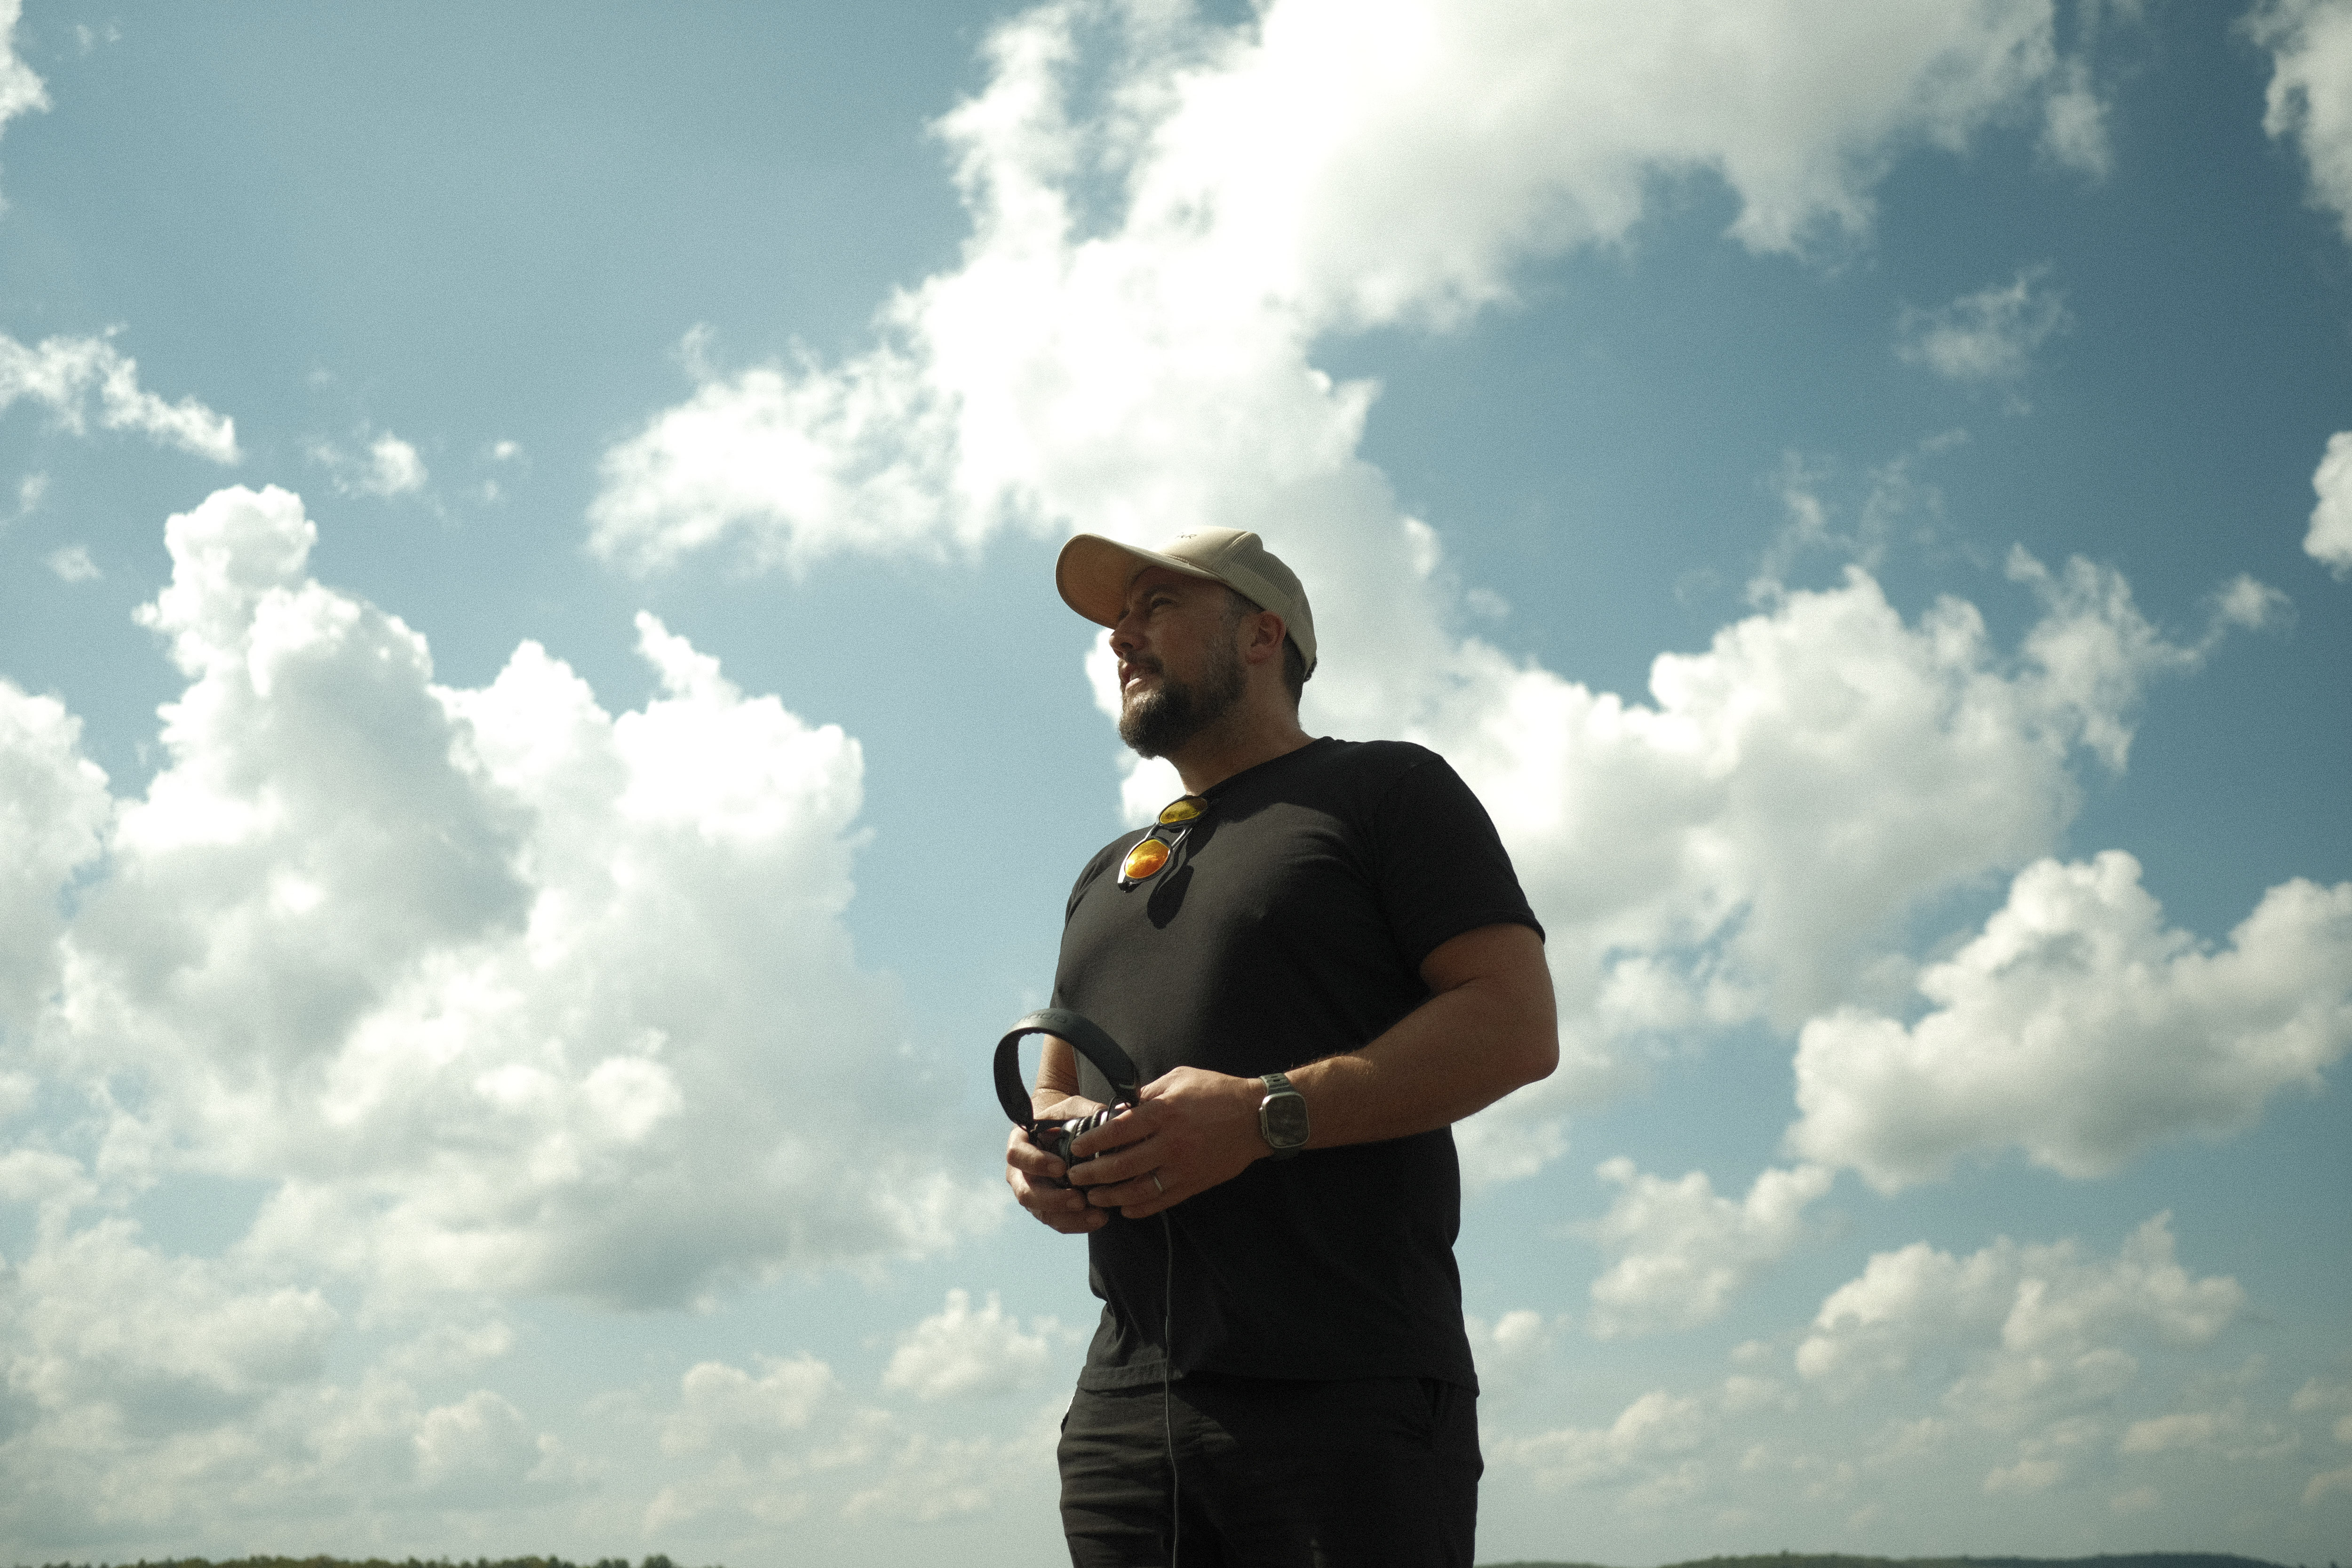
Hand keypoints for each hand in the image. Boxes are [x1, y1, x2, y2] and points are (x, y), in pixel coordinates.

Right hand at [1006, 1095, 1110, 1232]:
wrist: (1060, 1132)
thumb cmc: (1065, 1117)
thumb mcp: (1074, 1108)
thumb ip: (1088, 1111)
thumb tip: (1120, 1113)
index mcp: (1020, 1143)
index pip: (1017, 1155)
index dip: (1036, 1163)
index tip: (1062, 1167)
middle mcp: (1020, 1172)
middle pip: (1026, 1193)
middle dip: (1053, 1199)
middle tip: (1079, 1200)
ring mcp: (1031, 1192)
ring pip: (1041, 1213)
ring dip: (1068, 1217)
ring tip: (1096, 1216)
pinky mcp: (1046, 1207)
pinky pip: (1056, 1221)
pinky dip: (1076, 1223)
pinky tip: (1098, 1219)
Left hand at [1066, 1067, 1266, 1219]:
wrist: (1257, 1117)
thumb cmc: (1217, 1092)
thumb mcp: (1179, 1078)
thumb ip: (1148, 1092)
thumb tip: (1121, 1105)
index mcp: (1163, 1113)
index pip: (1117, 1131)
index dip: (1092, 1142)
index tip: (1077, 1148)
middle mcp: (1170, 1143)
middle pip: (1121, 1166)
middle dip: (1093, 1174)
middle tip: (1076, 1176)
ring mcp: (1183, 1167)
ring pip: (1138, 1190)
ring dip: (1111, 1196)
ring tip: (1094, 1197)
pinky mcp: (1194, 1183)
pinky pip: (1162, 1201)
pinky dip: (1141, 1208)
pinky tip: (1126, 1209)